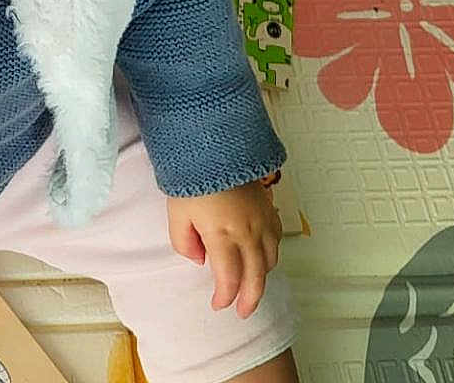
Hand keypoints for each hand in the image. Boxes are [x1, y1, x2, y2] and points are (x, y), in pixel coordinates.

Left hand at [166, 181, 281, 318]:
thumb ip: (183, 242)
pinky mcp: (268, 205)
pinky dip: (271, 252)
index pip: (229, 279)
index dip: (225, 297)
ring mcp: (262, 219)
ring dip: (262, 276)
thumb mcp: (176, 212)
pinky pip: (277, 237)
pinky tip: (263, 253)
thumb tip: (199, 259)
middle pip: (256, 277)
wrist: (214, 143)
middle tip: (244, 311)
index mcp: (223, 236)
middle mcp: (247, 232)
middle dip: (250, 299)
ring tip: (252, 284)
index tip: (219, 304)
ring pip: (270, 259)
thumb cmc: (192, 176)